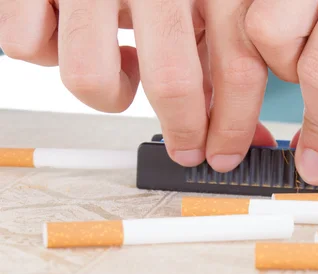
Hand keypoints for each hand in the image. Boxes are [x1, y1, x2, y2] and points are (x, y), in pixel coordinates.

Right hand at [0, 0, 275, 169]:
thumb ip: (222, 55)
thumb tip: (246, 132)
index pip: (237, 65)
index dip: (232, 125)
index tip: (223, 154)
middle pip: (173, 80)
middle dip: (183, 129)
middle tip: (185, 146)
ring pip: (90, 77)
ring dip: (110, 92)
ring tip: (123, 66)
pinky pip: (27, 47)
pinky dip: (46, 51)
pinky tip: (70, 31)